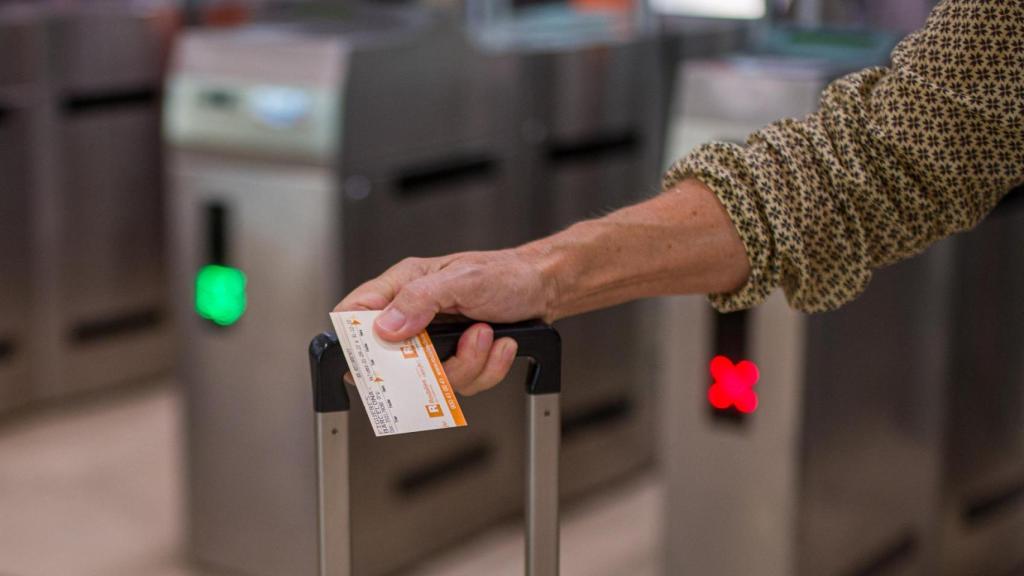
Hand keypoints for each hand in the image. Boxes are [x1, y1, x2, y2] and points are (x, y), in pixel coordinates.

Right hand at [335, 248, 554, 394]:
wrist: (543, 288)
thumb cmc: (505, 273)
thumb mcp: (462, 279)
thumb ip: (420, 299)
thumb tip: (385, 326)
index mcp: (403, 286)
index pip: (355, 313)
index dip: (353, 339)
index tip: (371, 358)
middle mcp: (415, 316)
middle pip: (393, 361)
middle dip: (429, 363)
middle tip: (456, 344)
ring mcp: (437, 342)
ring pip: (433, 378)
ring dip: (468, 362)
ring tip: (486, 334)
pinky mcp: (459, 359)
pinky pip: (463, 383)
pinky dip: (487, 367)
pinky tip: (500, 344)